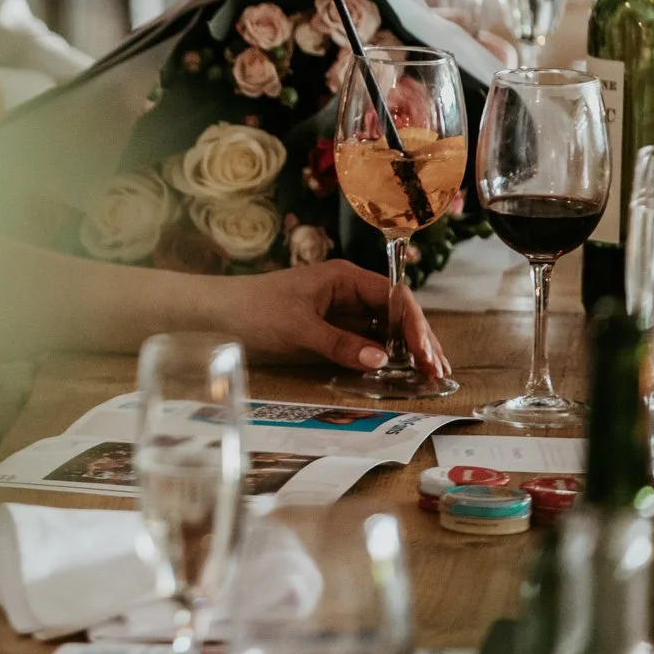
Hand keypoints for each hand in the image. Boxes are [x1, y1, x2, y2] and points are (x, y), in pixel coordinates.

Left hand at [222, 260, 453, 378]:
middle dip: (420, 340)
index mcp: (345, 278)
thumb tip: (381, 360)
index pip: (395, 298)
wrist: (214, 314)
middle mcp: (348, 292)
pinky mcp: (331, 331)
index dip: (415, 327)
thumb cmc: (254, 310)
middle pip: (396, 314)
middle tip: (439, 371)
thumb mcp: (298, 328)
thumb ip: (339, 344)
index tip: (426, 355)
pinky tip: (399, 373)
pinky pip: (365, 342)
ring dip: (407, 350)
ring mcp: (341, 312)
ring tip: (431, 375)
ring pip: (384, 330)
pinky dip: (384, 357)